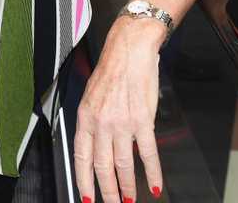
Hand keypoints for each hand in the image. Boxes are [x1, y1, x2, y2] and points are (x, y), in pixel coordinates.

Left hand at [74, 18, 164, 202]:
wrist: (129, 50)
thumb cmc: (112, 71)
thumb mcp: (91, 97)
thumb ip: (93, 123)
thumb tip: (96, 147)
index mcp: (86, 117)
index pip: (81, 157)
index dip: (83, 180)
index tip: (86, 197)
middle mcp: (102, 122)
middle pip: (102, 166)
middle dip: (106, 190)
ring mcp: (123, 123)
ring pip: (124, 164)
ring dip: (127, 186)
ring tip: (130, 198)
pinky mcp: (143, 120)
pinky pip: (149, 153)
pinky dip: (153, 173)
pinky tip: (156, 185)